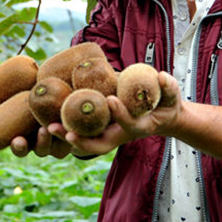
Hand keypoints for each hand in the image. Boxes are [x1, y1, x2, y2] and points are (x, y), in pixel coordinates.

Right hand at [0, 106, 72, 158]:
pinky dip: (67, 138)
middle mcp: (40, 144)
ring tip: (47, 127)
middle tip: (26, 138)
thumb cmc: (34, 103)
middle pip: (35, 151)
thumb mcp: (18, 104)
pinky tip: (66, 127)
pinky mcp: (70, 143)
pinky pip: (69, 143)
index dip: (17, 146)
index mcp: (28, 139)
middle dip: (31, 146)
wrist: (63, 101)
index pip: (20, 148)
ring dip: (47, 139)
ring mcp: (55, 144)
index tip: (16, 139)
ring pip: (51, 148)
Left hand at [59, 71, 182, 154]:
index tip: (111, 99)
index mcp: (140, 127)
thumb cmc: (166, 104)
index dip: (121, 114)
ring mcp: (110, 134)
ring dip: (69, 137)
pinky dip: (67, 130)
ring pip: (87, 143)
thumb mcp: (172, 95)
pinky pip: (82, 133)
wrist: (161, 116)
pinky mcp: (101, 129)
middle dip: (84, 141)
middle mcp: (122, 134)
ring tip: (50, 128)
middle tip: (67, 133)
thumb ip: (168, 86)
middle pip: (101, 145)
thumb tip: (161, 76)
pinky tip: (49, 122)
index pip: (130, 124)